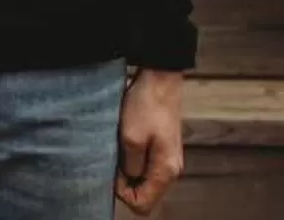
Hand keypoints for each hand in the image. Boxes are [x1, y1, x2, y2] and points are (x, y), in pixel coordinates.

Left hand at [117, 68, 184, 212]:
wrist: (160, 78)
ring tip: (118, 148)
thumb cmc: (146, 106)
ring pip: (144, 180)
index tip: (112, 172)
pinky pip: (146, 166)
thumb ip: (129, 166)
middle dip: (125, 183)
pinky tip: (125, 143)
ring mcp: (168, 159)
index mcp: (166, 171)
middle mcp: (171, 170)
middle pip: (145, 194)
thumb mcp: (130, 138)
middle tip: (113, 159)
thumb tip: (127, 181)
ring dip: (128, 170)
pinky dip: (133, 160)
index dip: (122, 194)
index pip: (142, 205)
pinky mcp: (163, 148)